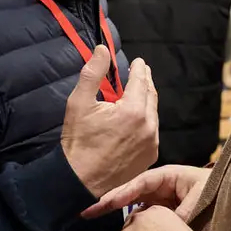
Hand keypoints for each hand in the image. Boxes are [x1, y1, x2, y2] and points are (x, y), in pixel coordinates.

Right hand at [62, 45, 158, 197]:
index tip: (139, 62)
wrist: (80, 180)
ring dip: (146, 101)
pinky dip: (146, 121)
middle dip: (145, 82)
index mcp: (133, 111)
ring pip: (153, 114)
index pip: (141, 81)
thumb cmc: (78, 141)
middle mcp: (148, 126)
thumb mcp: (79, 102)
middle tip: (142, 73)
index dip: (140, 69)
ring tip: (139, 93)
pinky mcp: (149, 157)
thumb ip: (93, 72)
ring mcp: (151, 143)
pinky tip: (137, 119)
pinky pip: (152, 132)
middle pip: (150, 96)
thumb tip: (103, 50)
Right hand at [82, 165, 210, 218]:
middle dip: (110, 199)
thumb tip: (165, 224)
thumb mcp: (200, 195)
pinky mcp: (161, 208)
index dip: (123, 192)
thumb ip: (182, 210)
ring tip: (94, 214)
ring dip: (116, 208)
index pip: (140, 182)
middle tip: (88, 209)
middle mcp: (159, 184)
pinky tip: (119, 226)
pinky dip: (131, 218)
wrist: (226, 193)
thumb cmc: (214, 187)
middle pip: (131, 190)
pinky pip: (143, 211)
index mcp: (167, 175)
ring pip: (133, 202)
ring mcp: (159, 196)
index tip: (107, 201)